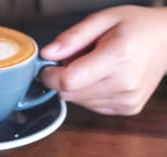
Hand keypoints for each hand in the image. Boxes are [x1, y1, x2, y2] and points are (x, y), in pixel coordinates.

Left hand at [41, 5, 166, 114]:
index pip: (68, 81)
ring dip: (77, 86)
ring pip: (77, 102)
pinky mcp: (127, 109)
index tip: (48, 66)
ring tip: (94, 66)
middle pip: (69, 94)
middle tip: (76, 60)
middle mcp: (124, 84)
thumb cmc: (137, 27)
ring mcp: (127, 100)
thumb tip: (47, 55)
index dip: (50, 75)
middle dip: (63, 78)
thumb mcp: (103, 19)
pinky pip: (91, 106)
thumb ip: (72, 37)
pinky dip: (89, 93)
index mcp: (117, 57)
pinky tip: (102, 77)